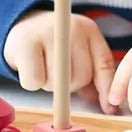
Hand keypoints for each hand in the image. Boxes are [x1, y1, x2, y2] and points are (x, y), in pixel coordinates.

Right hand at [3, 11, 117, 111]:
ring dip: (48, 84)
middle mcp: (70, 27)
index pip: (104, 64)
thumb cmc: (55, 45)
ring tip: (43, 67)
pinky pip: (34, 81)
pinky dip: (31, 82)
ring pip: (56, 82)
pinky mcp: (26, 43)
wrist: (23, 23)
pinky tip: (30, 67)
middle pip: (80, 77)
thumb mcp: (79, 52)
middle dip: (69, 86)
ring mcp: (48, 33)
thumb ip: (94, 75)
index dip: (105, 89)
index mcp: (88, 29)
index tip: (108, 108)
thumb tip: (109, 107)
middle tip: (57, 74)